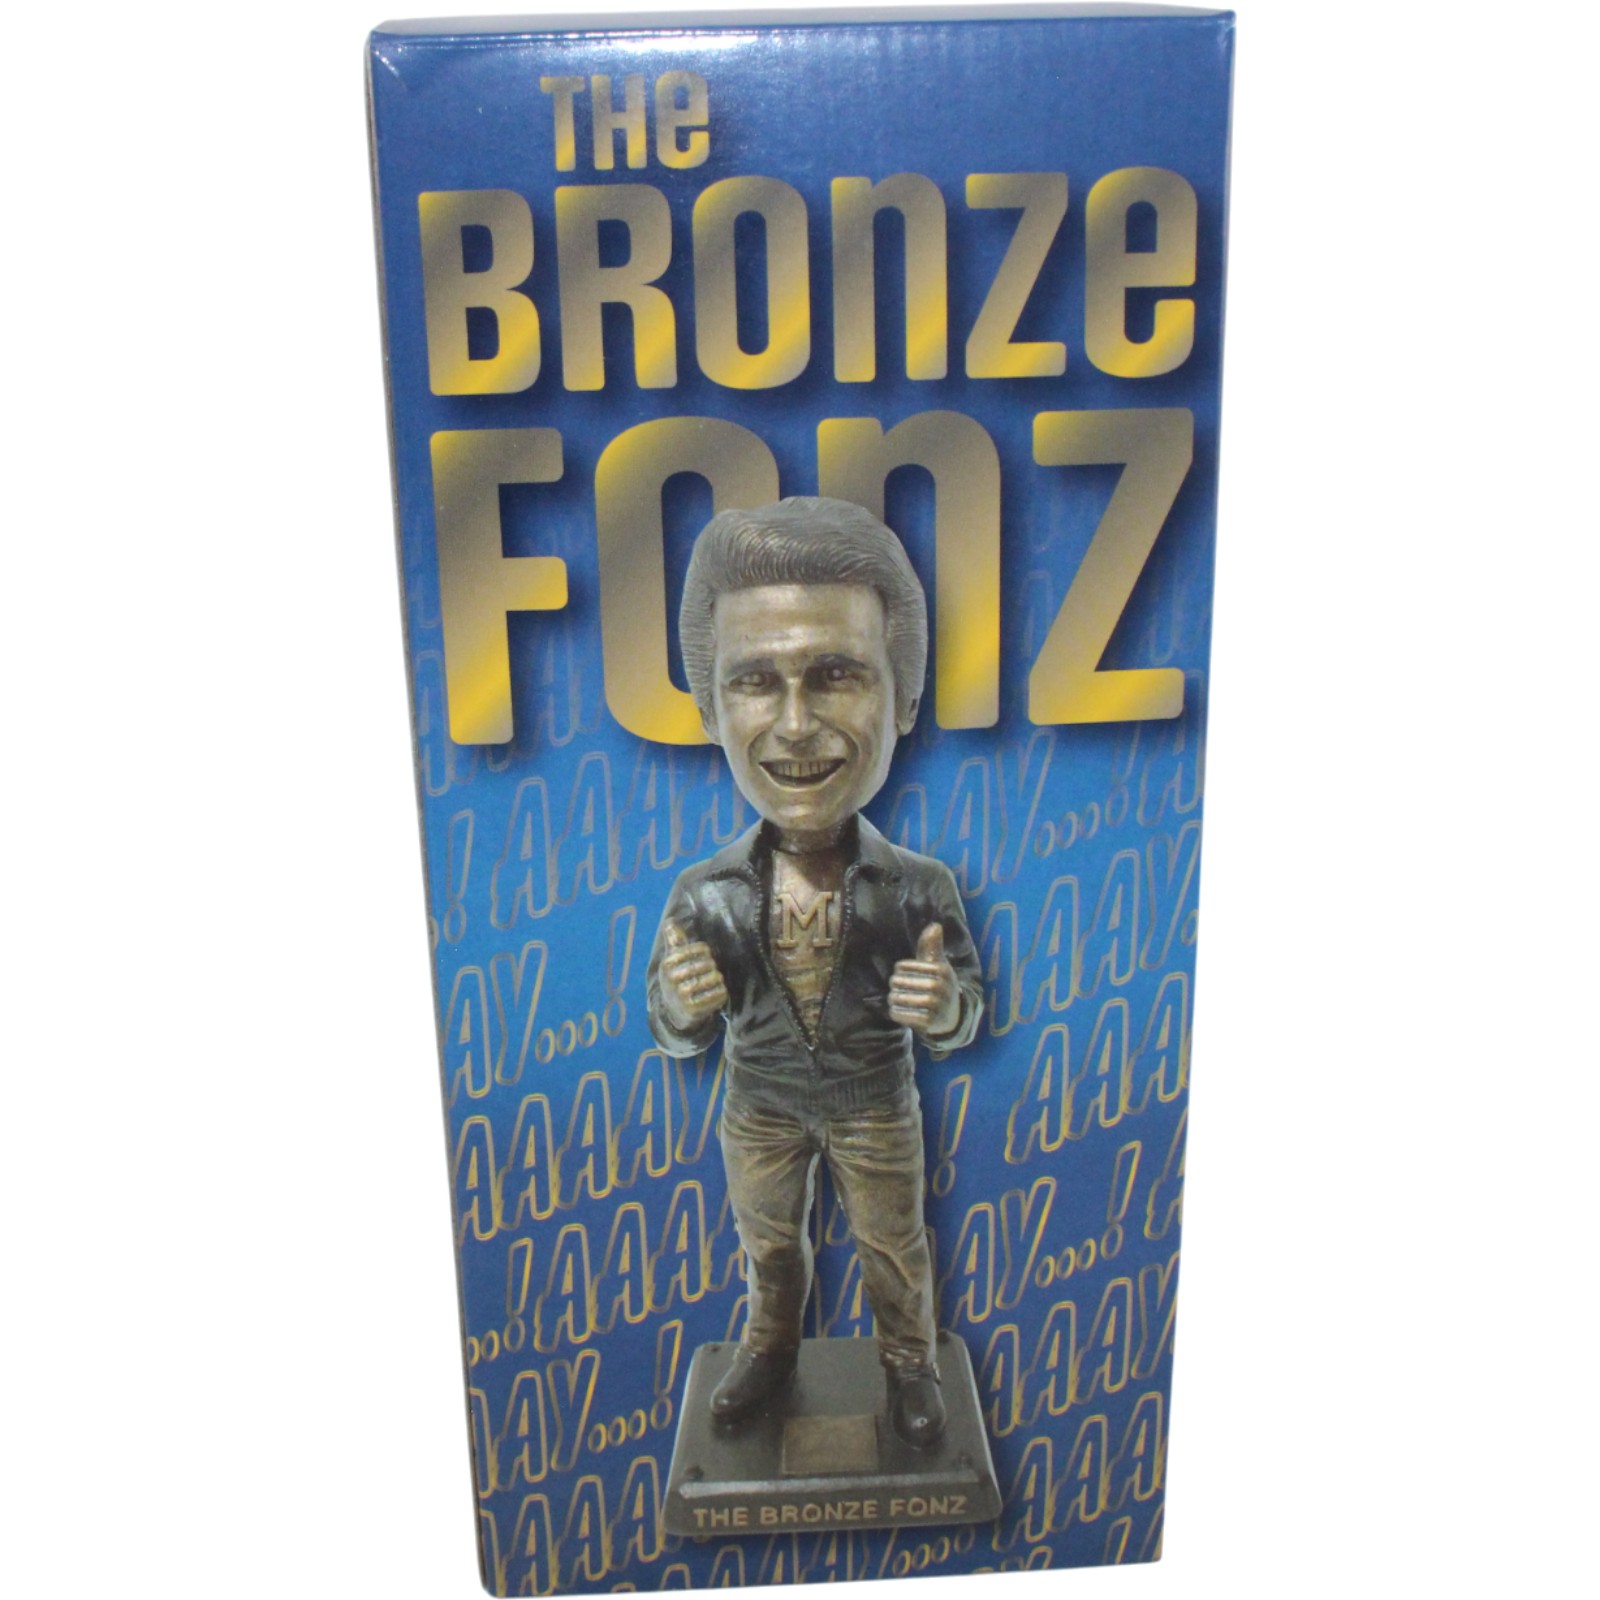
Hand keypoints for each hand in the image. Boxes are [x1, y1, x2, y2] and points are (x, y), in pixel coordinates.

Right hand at [659, 920, 728, 1031]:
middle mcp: (673, 978)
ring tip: (712, 982)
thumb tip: (670, 920)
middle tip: (708, 972)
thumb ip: (674, 939)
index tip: (703, 957)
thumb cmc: (676, 978)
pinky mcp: (693, 1008)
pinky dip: (721, 993)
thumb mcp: (672, 959)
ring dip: (718, 980)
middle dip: (712, 967)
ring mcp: (682, 994)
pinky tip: (715, 993)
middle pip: (709, 963)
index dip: (706, 952)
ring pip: (715, 978)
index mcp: (668, 962)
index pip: (701, 949)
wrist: (673, 1011)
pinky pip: (719, 994)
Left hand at [889, 922, 960, 1038]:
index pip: (907, 966)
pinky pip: (904, 1015)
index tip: (900, 971)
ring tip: (893, 998)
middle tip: (894, 986)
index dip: (900, 968)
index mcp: (942, 970)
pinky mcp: (930, 1022)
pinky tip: (896, 1010)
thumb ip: (932, 945)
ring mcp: (936, 1005)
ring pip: (902, 999)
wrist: (953, 1015)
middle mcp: (941, 987)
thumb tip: (935, 925)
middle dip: (896, 984)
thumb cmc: (940, 983)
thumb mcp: (938, 964)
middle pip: (903, 982)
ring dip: (894, 999)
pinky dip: (897, 1013)